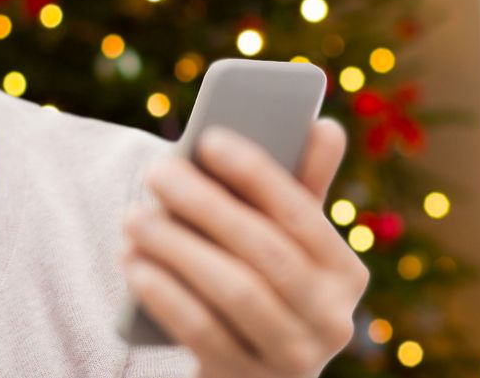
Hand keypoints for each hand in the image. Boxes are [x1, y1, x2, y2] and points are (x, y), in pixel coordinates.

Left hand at [120, 118, 367, 377]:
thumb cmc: (262, 288)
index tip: (208, 138)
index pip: (302, 214)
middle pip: (265, 252)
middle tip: (156, 171)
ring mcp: (292, 359)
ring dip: (177, 247)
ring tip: (133, 217)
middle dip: (206, 206)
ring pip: (234, 292)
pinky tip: (134, 264)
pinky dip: (165, 294)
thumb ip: (300, 188)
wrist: (248, 377)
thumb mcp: (285, 245)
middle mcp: (331, 320)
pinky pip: (202, 332)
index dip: (256, 174)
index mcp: (346, 274)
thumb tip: (327, 126)